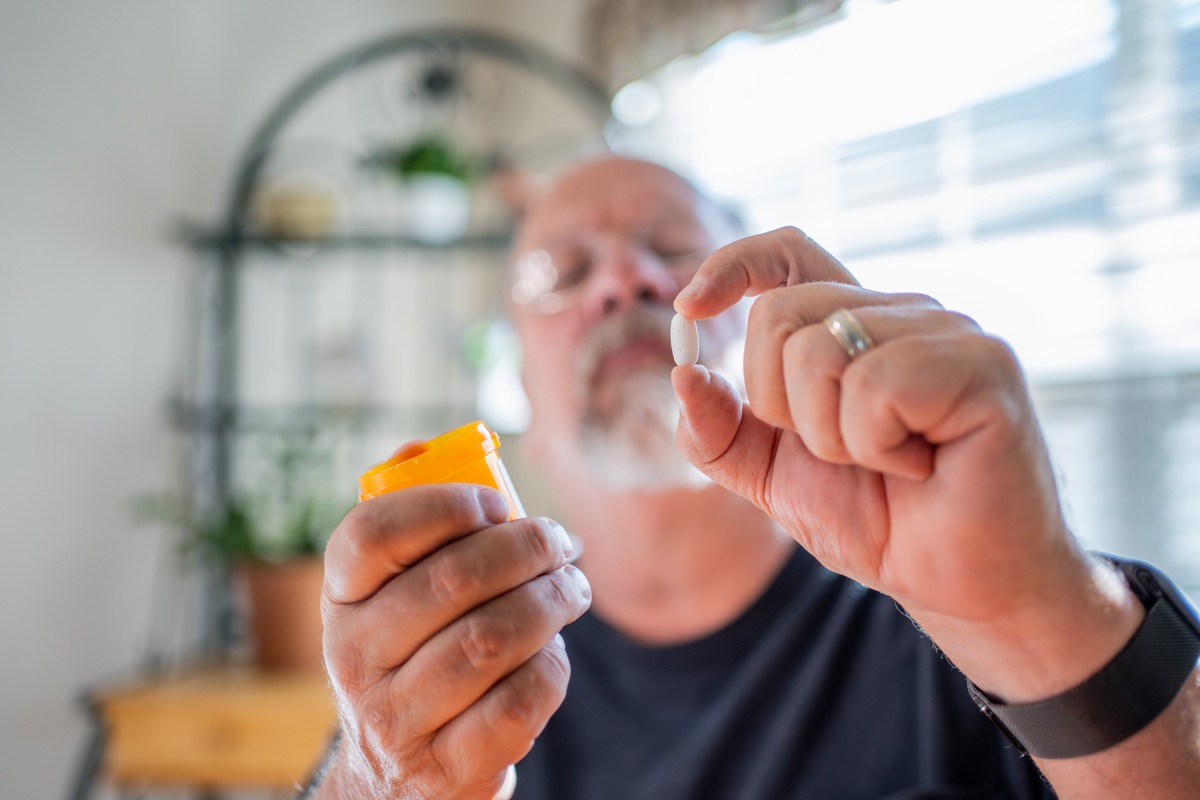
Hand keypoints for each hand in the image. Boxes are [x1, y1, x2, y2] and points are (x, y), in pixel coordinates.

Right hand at [318, 483, 590, 797]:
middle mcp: (353, 660)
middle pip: (450, 582)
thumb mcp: (389, 597)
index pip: (370, 536)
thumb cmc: (410, 657)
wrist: (391, 778)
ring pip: (490, 640)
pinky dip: (551, 666)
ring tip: (572, 588)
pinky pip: (516, 702)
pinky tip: (553, 651)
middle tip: (560, 542)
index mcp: (340, 601)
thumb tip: (419, 447)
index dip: (442, 506)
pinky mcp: (444, 770)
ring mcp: (395, 721)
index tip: (496, 504)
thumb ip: (409, 524)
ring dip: (550, 602)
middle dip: (525, 549)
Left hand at [672, 226, 1092, 638]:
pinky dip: (876, 445)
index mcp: (854, 327)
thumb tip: (683, 375)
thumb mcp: (773, 478)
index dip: (735, 263)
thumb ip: (720, 432)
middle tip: (841, 452)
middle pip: (780, 313)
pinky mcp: (984, 364)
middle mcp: (901, 314)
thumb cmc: (881, 522)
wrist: (958, 585)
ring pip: (820, 352)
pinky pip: (875, 384)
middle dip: (780, 406)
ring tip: (891, 462)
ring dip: (832, 437)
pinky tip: (921, 466)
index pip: (790, 254)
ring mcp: (947, 332)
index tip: (689, 307)